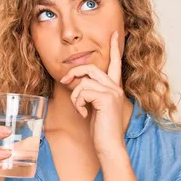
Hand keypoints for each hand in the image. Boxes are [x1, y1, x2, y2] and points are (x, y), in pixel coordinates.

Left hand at [60, 31, 125, 154]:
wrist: (109, 147)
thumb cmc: (101, 131)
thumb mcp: (93, 108)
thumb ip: (89, 94)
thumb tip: (75, 83)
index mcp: (114, 89)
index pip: (115, 64)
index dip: (115, 48)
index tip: (115, 34)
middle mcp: (116, 88)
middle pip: (92, 68)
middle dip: (75, 72)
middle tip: (64, 80)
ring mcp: (112, 92)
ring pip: (84, 80)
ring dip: (75, 95)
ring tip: (80, 109)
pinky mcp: (106, 98)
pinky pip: (83, 91)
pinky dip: (78, 103)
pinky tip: (84, 114)